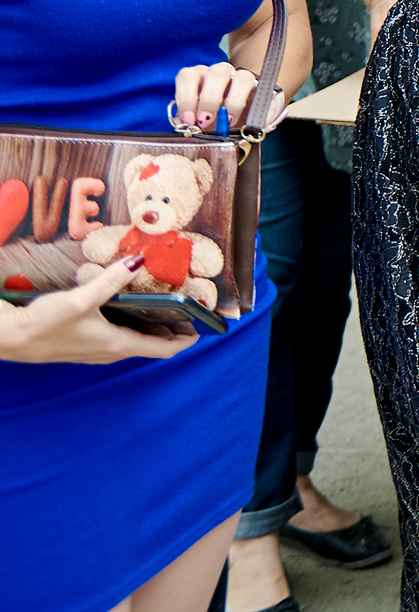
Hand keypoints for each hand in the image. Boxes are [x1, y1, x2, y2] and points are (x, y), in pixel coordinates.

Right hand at [0, 256, 192, 363]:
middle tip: (190, 309)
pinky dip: (131, 325)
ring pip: (134, 340)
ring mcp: (95, 350)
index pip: (163, 350)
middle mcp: (110, 351)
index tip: (205, 326)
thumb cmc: (44, 325)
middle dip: (173, 329)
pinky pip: (117, 337)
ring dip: (152, 327)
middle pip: (151, 344)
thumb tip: (139, 261)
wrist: (8, 340)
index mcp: (117, 345)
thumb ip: (110, 281)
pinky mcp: (83, 344)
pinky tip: (126, 307)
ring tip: (165, 305)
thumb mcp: (80, 300)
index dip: (187, 340)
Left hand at [171, 60, 259, 134]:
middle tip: (206, 121)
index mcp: (199, 77)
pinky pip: (266, 95)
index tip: (189, 120)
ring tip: (228, 122)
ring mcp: (243, 79)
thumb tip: (184, 126)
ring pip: (243, 78)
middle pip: (217, 72)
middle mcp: (220, 73)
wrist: (233, 122)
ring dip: (234, 102)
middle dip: (210, 99)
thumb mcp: (194, 120)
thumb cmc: (208, 120)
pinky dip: (263, 112)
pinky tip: (255, 126)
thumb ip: (187, 121)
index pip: (189, 76)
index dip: (187, 98)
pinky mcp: (262, 89)